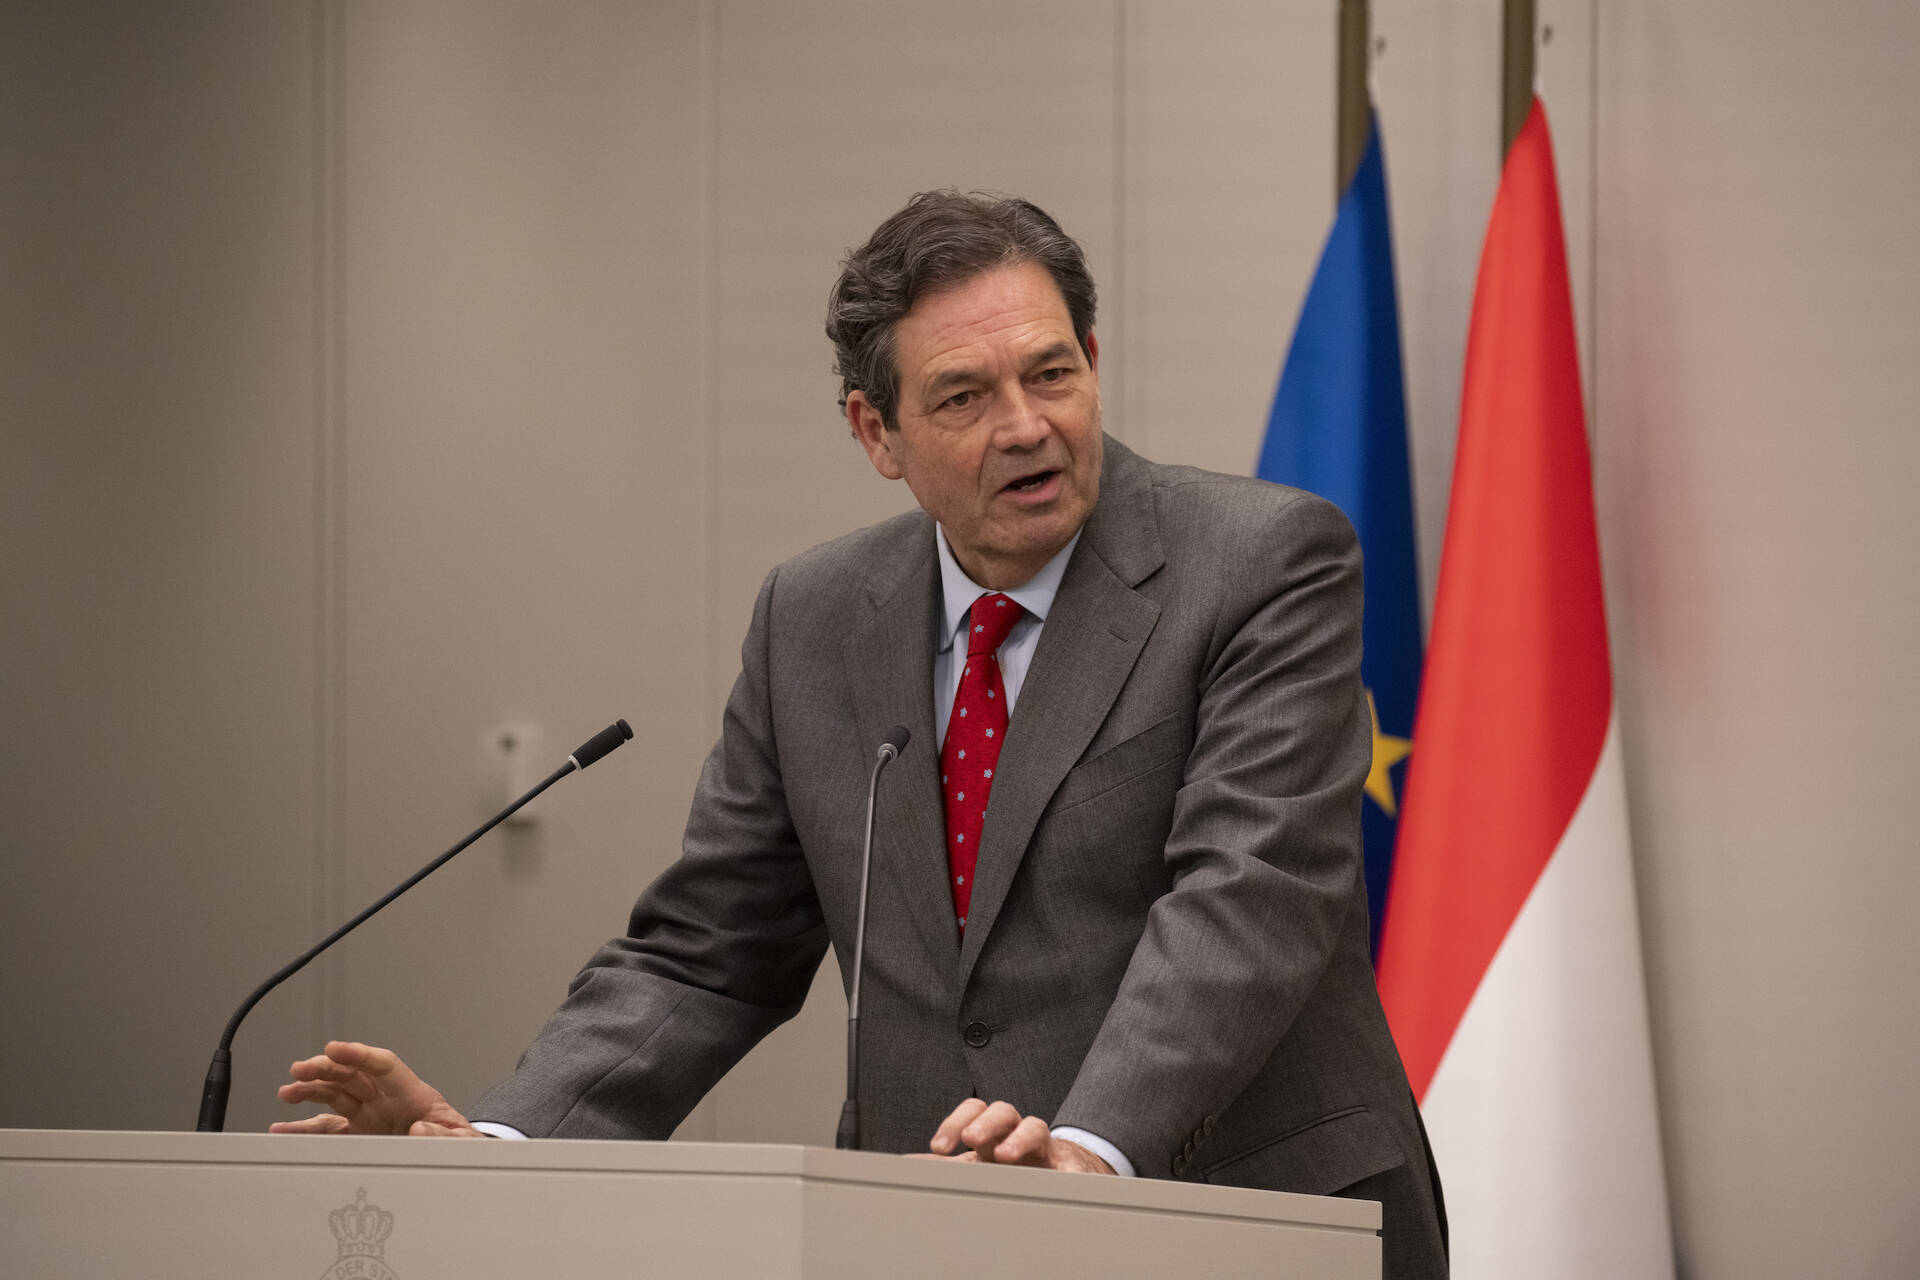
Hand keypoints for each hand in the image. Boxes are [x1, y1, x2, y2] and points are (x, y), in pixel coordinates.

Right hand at [269, 1040, 480, 1136]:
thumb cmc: (459, 1144)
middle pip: (353, 1075)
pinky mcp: (359, 1136)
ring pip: (336, 1094)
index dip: (360, 1054)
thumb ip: (446, 1134)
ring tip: (288, 1091)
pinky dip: (304, 1128)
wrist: (456, 1160)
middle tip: (301, 1069)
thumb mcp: (462, 1141)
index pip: (384, 1065)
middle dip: (326, 1068)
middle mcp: (387, 1101)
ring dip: (311, 1089)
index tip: (336, 1049)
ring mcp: (371, 1117)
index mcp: (414, 1095)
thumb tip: (420, 1128)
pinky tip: (283, 1129)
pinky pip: (327, 1128)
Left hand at [921, 1098, 1114, 1173]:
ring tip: (1006, 1155)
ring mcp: (1043, 1148)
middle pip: (1001, 1112)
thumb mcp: (979, 1166)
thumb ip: (947, 1165)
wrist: (1063, 1170)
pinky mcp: (1069, 1167)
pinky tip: (1065, 1178)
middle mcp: (1016, 1134)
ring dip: (1019, 1138)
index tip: (939, 1147)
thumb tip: (907, 1164)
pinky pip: (1071, 1165)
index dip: (954, 1124)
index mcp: (992, 1133)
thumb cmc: (1014, 1166)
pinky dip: (1068, 1171)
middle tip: (971, 1139)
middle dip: (985, 1123)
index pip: (972, 1113)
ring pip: (1034, 1128)